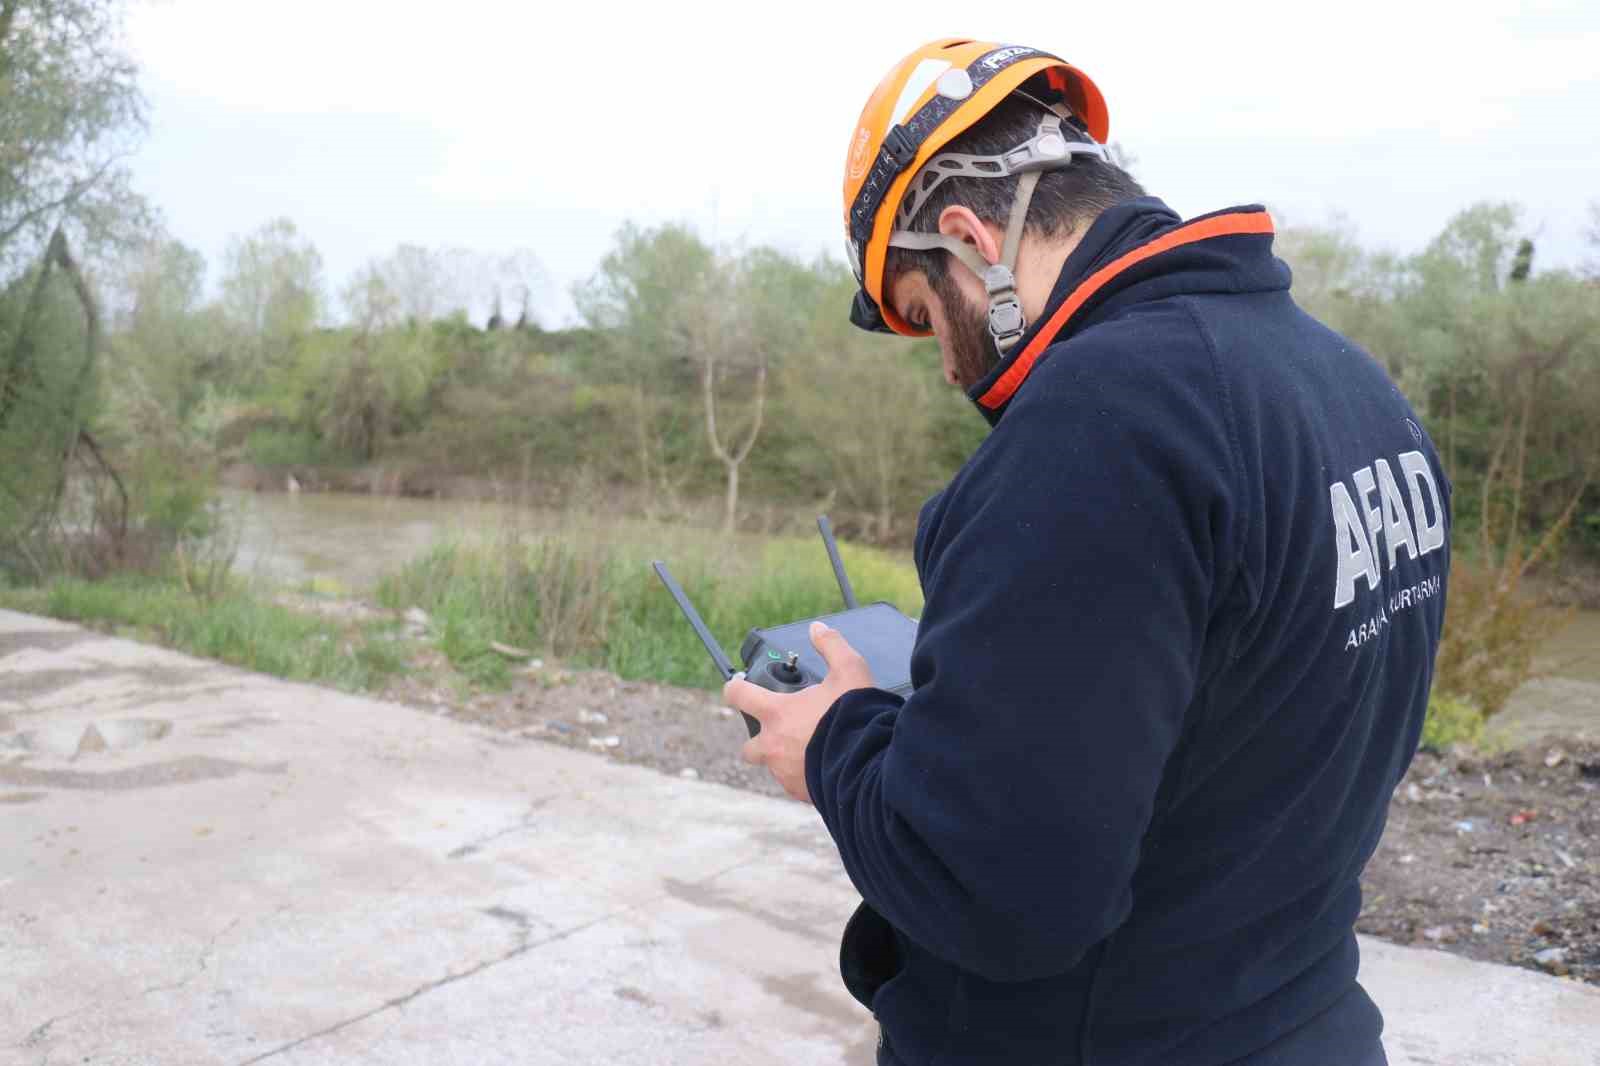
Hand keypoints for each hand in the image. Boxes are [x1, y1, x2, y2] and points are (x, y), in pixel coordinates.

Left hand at [722, 621, 874, 803]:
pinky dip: (804, 776)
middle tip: (783, 730)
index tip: (737, 687)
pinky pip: (794, 784)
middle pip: (748, 746)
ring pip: (774, 766)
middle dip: (759, 739)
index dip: (735, 688)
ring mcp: (785, 773)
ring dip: (785, 758)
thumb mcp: (850, 671)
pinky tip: (824, 766)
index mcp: (778, 714)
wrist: (871, 765)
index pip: (738, 696)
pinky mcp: (800, 792)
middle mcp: (774, 746)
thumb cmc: (856, 716)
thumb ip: (832, 646)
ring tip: (812, 748)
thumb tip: (818, 629)